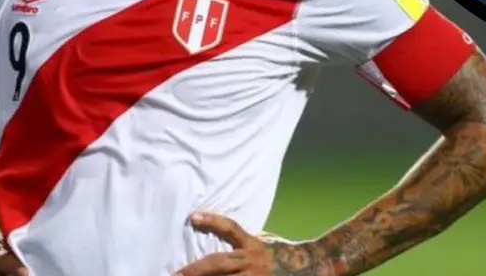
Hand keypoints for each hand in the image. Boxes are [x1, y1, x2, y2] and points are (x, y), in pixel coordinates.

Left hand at [175, 212, 343, 275]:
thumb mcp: (264, 244)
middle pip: (218, 264)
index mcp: (252, 247)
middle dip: (193, 270)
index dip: (212, 221)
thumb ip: (244, 242)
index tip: (193, 216)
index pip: (231, 229)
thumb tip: (219, 232)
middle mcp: (252, 262)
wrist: (312, 267)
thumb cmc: (283, 255)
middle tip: (174, 274)